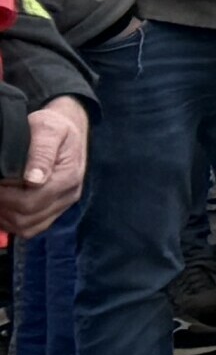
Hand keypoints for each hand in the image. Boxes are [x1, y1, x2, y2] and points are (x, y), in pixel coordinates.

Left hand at [1, 98, 85, 233]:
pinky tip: (6, 205)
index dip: (5, 196)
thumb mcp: (48, 129)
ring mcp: (63, 205)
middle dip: (2, 206)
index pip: (30, 201)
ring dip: (6, 216)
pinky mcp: (56, 209)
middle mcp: (68, 195)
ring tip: (0, 196)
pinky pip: (32, 228)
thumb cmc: (54, 126)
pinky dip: (14, 222)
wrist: (69, 128)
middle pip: (27, 217)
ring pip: (27, 227)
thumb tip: (34, 179)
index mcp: (68, 177)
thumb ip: (41, 152)